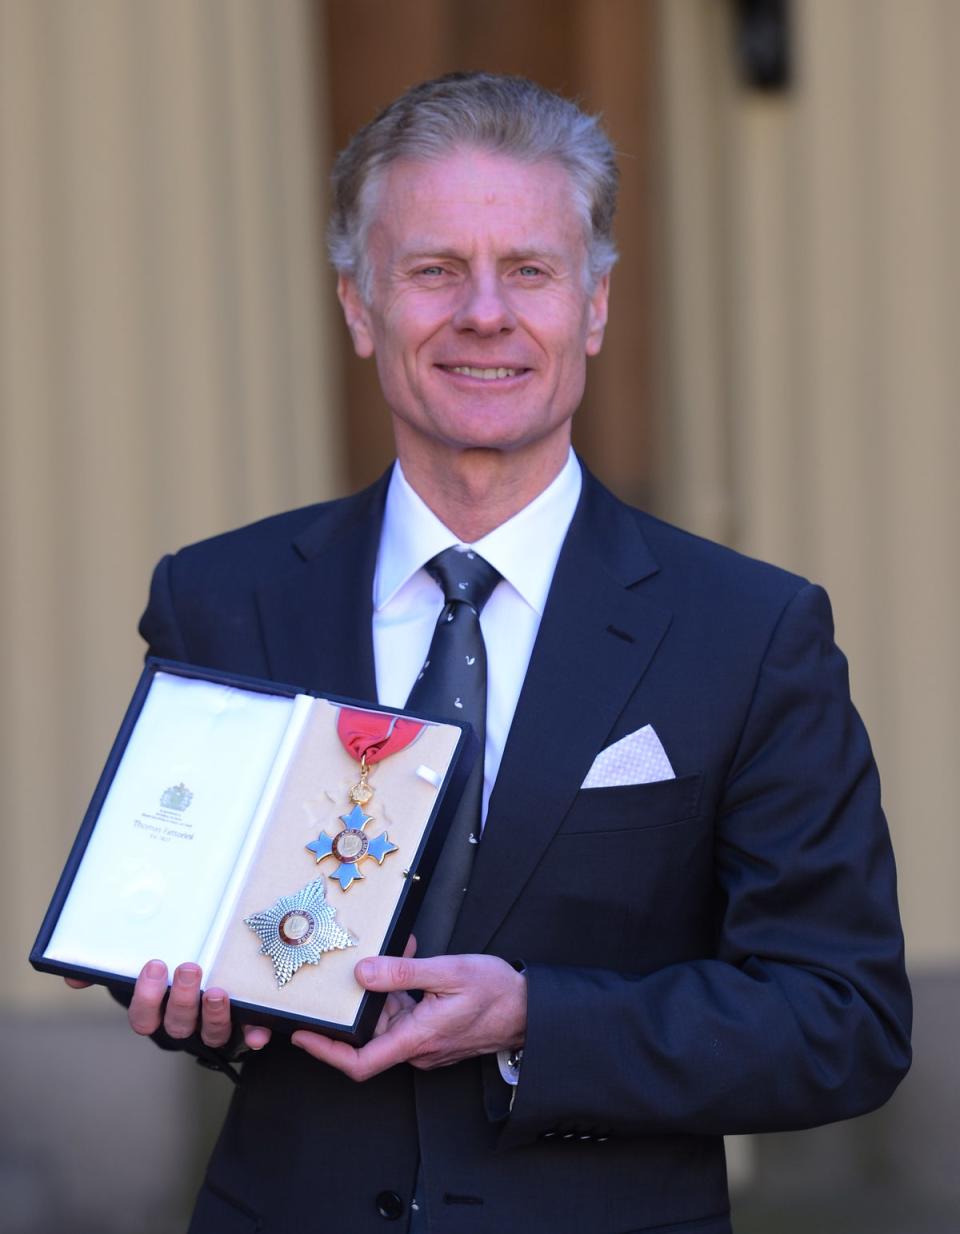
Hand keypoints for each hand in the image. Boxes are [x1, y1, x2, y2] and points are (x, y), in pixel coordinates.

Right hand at [66, 962, 270, 1050]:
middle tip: (190, 968)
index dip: (148, 998)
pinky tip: (259, 1029)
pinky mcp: (242, 1027)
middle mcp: (182, 1027)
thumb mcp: (138, 967)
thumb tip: (72, 977)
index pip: (144, 1019)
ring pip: (211, 1034)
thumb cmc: (166, 972)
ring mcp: (211, 1030)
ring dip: (214, 1014)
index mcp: (156, 1014)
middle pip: (178, 1026)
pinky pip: (248, 1036)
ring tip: (218, 990)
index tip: (155, 965)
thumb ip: (106, 970)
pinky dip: (254, 1034)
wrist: (205, 971)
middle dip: (183, 999)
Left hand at [291, 940, 526, 1081]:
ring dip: (382, 992)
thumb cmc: (497, 993)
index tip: (301, 1036)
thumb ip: (404, 972)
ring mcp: (426, 1043)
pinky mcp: (434, 1034)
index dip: (326, 1052)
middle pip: (370, 1036)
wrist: (530, 1009)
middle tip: (338, 977)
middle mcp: (417, 1048)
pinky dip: (400, 991)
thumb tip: (363, 973)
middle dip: (355, 1005)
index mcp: (416, 1039)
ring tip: (386, 955)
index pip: (360, 1061)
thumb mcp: (449, 972)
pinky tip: (408, 960)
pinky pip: (406, 1015)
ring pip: (389, 1022)